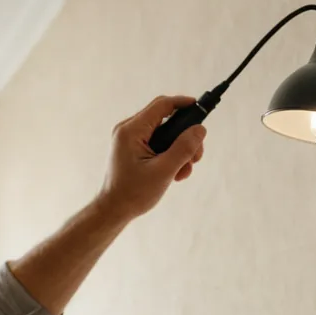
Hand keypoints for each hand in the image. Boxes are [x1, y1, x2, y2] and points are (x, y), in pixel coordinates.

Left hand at [97, 96, 206, 220]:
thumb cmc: (134, 193)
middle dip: (185, 137)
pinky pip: (157, 144)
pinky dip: (170, 155)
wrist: (114, 210)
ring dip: (179, 150)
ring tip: (184, 171)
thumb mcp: (164, 171)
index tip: (201, 108)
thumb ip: (183, 148)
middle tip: (196, 156)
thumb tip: (200, 129)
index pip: (162, 105)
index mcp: (131, 131)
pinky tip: (175, 174)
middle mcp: (128, 130)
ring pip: (164, 134)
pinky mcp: (133, 149)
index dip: (184, 104)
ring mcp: (130, 139)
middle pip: (166, 119)